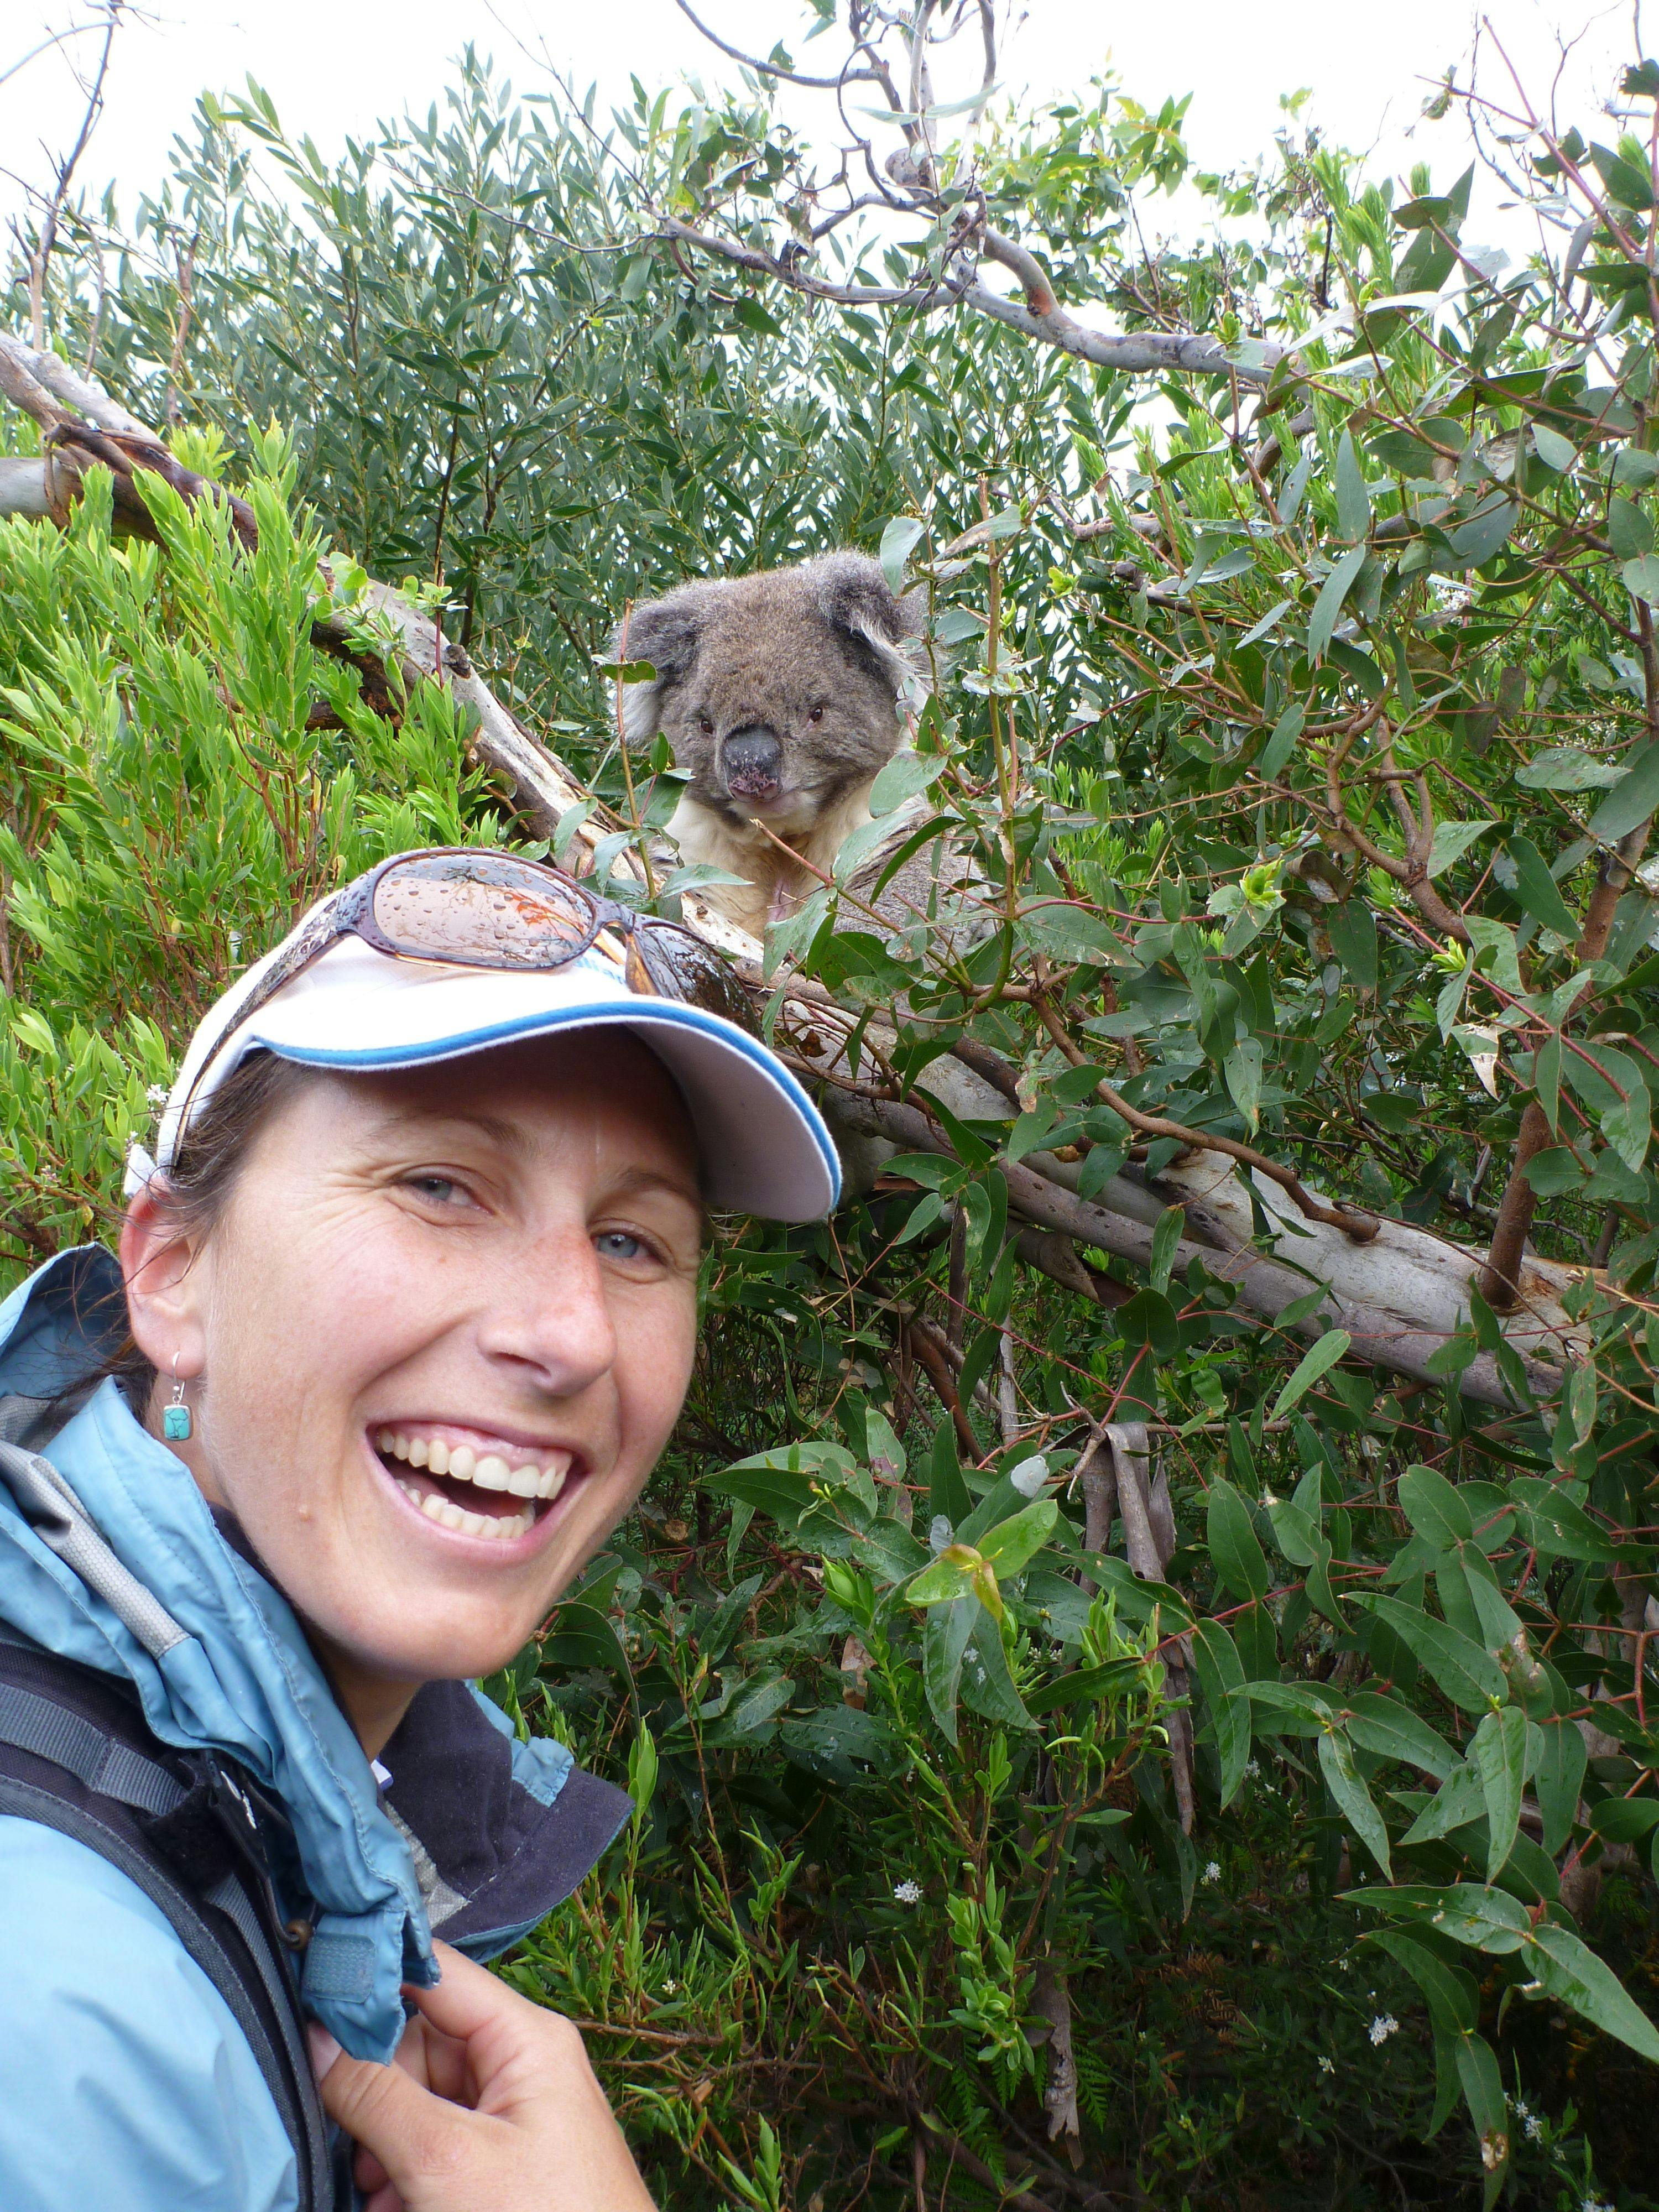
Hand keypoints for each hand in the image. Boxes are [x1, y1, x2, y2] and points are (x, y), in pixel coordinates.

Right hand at [309, 1939, 655, 2211]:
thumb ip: (376, 2095)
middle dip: (374, 2092)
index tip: (308, 1994)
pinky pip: (435, 2148)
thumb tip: (317, 2036)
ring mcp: (511, 2118)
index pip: (434, 1971)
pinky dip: (406, 2177)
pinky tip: (394, 2209)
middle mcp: (520, 2065)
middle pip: (418, 2042)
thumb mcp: (445, 2161)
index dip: (372, 1974)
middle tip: (351, 2141)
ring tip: (381, 2193)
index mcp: (525, 2038)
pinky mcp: (501, 2165)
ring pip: (418, 2102)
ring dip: (383, 2146)